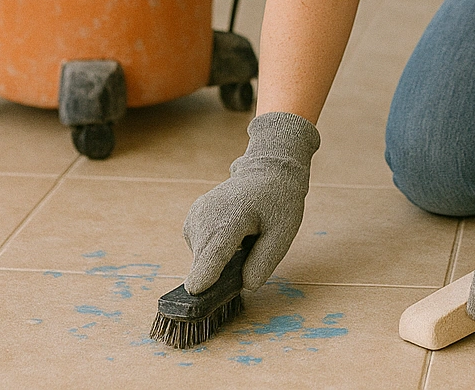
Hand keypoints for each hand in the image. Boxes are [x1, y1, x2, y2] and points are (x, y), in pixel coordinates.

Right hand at [183, 111, 318, 292]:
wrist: (268, 169)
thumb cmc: (279, 201)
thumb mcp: (284, 233)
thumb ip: (264, 262)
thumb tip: (245, 286)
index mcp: (229, 220)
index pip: (208, 260)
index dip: (204, 285)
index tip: (200, 304)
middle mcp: (204, 218)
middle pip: (202, 266)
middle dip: (220, 276)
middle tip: (248, 257)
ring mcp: (194, 217)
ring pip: (200, 261)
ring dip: (219, 262)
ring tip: (244, 239)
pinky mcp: (191, 220)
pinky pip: (200, 251)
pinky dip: (214, 252)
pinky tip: (233, 236)